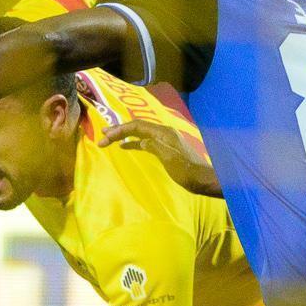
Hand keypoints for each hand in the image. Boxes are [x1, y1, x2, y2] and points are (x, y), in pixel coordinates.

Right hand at [98, 119, 221, 195]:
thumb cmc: (186, 171)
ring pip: (140, 133)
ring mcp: (165, 139)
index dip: (120, 129)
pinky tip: (125, 146)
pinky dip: (134, 142)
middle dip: (120, 129)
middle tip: (103, 134)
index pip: (137, 125)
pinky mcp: (165, 147)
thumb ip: (154, 146)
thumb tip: (139, 141)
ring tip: (109, 137)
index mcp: (163, 132)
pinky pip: (145, 140)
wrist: (202, 179)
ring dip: (125, 134)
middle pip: (137, 126)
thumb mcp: (169, 158)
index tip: (105, 137)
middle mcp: (164, 132)